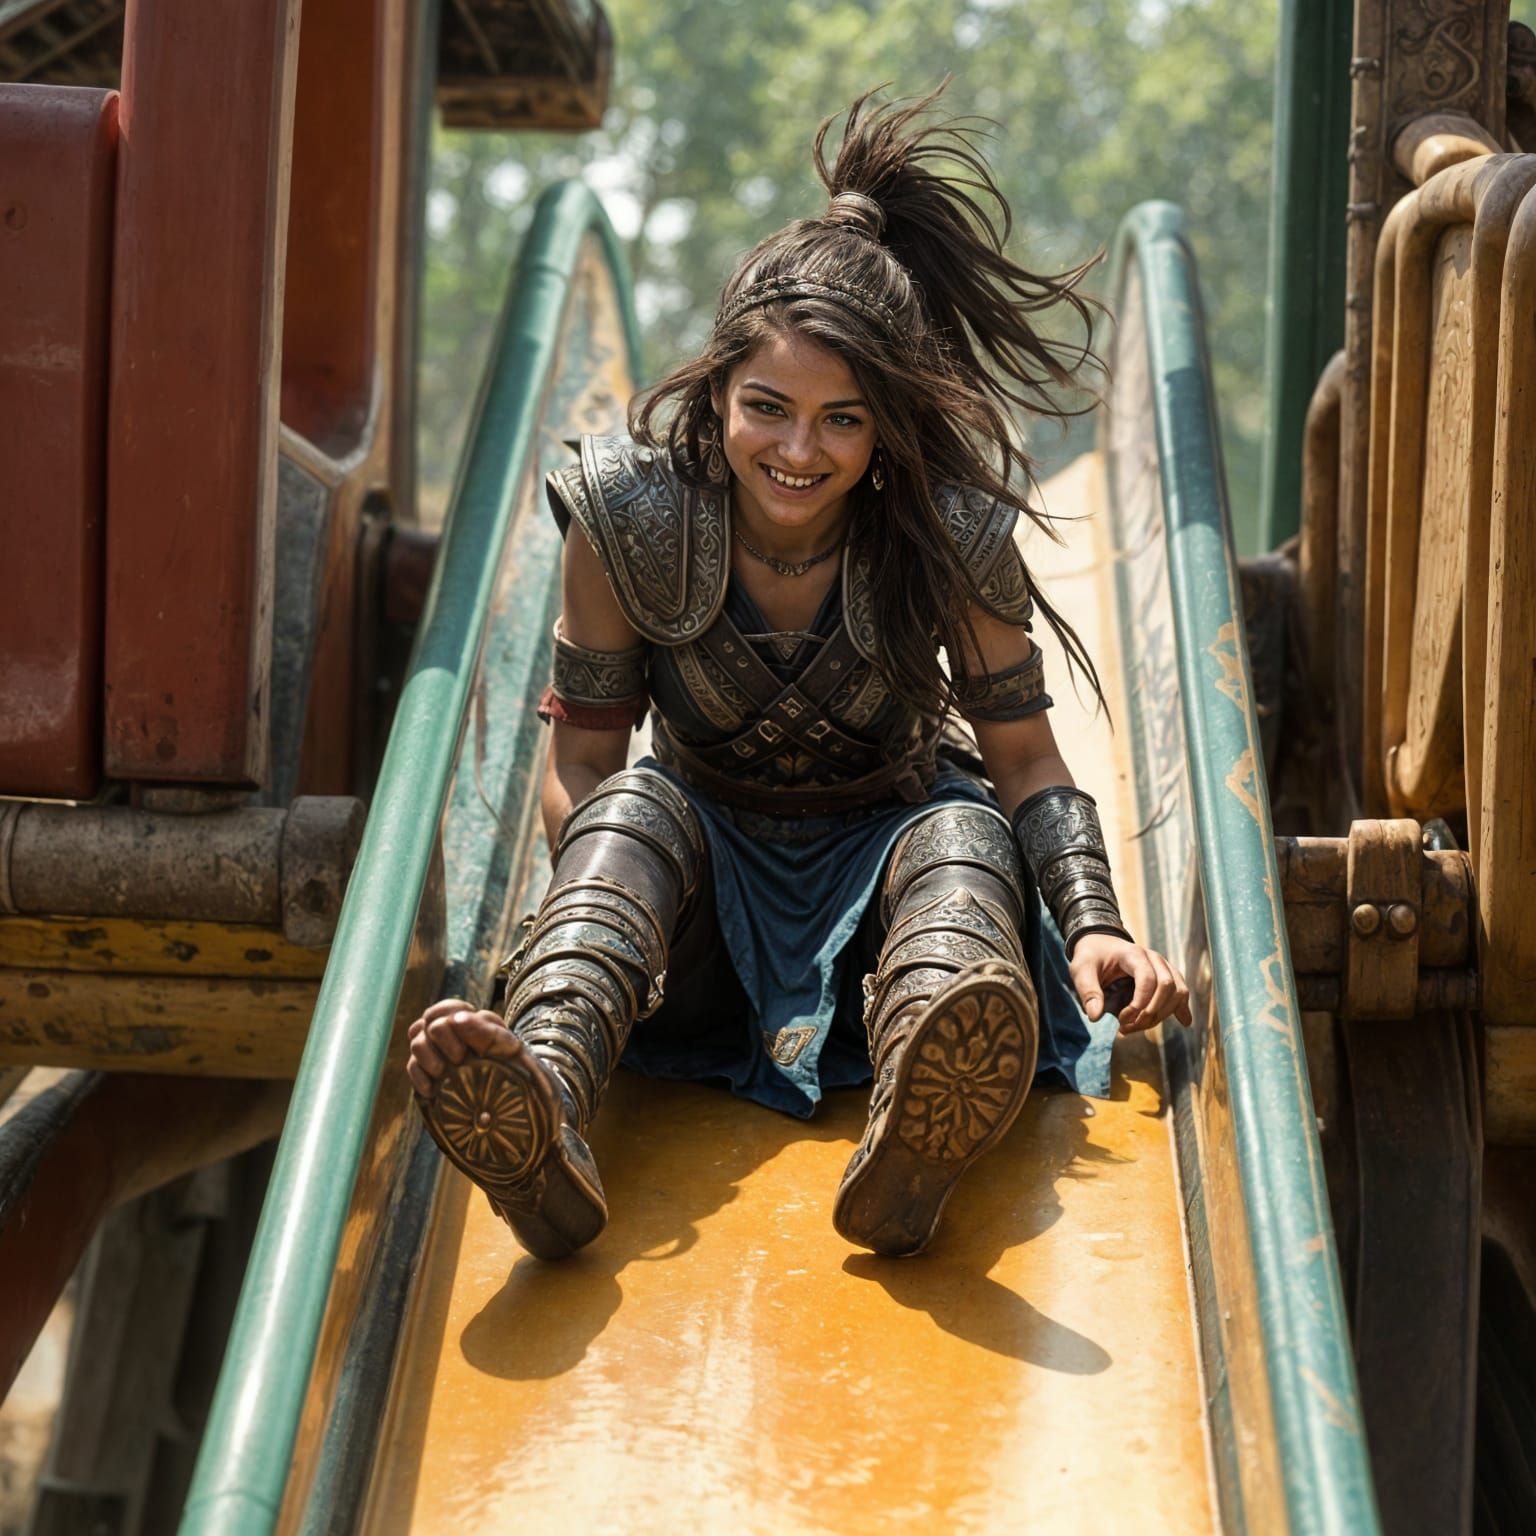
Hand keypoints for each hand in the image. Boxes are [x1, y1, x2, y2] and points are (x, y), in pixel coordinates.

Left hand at [1069, 934, 1191, 1034]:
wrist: (1100, 945)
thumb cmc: (1091, 957)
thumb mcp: (1081, 971)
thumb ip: (1088, 992)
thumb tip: (1095, 1017)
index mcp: (1133, 954)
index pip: (1148, 979)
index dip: (1138, 1004)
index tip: (1121, 1019)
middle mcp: (1154, 958)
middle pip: (1167, 988)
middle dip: (1150, 1014)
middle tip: (1126, 1028)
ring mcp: (1164, 967)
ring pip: (1178, 992)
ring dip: (1161, 1016)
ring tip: (1137, 1027)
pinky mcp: (1167, 977)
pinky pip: (1181, 993)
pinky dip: (1182, 1008)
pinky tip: (1184, 1022)